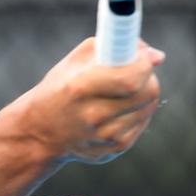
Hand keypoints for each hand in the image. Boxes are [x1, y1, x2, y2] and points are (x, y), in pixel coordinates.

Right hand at [14, 38, 163, 164]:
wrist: (41, 132)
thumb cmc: (59, 89)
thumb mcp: (73, 62)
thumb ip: (111, 47)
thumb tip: (154, 54)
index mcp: (79, 88)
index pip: (131, 78)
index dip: (144, 64)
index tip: (146, 56)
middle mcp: (93, 115)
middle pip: (147, 92)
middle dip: (147, 77)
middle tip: (137, 71)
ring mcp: (106, 136)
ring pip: (149, 106)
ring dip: (143, 93)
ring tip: (122, 90)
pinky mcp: (116, 148)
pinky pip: (143, 122)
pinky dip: (137, 111)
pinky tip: (118, 108)